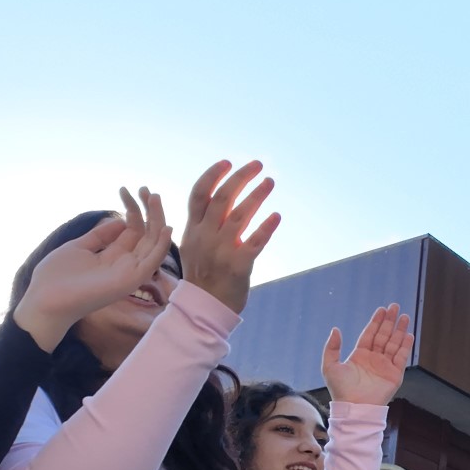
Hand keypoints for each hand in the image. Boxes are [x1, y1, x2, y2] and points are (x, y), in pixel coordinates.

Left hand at [13, 188, 171, 350]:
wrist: (46, 300)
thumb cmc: (57, 277)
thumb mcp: (79, 247)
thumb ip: (100, 236)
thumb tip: (120, 220)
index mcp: (113, 256)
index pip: (131, 230)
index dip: (132, 209)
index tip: (126, 190)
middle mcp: (125, 263)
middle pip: (145, 234)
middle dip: (147, 210)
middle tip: (145, 189)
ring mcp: (129, 272)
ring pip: (152, 243)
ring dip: (156, 220)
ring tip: (154, 197)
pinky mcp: (131, 280)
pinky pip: (153, 261)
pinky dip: (161, 245)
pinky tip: (165, 226)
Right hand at [181, 160, 279, 311]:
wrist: (205, 308)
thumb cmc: (203, 275)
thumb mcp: (193, 246)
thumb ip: (204, 224)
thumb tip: (217, 198)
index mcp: (193, 229)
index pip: (199, 194)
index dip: (213, 175)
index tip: (227, 162)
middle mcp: (206, 236)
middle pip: (222, 198)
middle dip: (240, 177)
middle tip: (257, 164)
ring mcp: (221, 250)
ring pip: (240, 216)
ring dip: (257, 195)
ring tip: (270, 181)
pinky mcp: (238, 265)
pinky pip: (254, 242)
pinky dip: (266, 227)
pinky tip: (276, 216)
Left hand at [323, 303, 413, 405]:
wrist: (355, 407)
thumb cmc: (340, 389)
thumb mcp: (330, 365)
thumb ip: (332, 347)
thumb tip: (335, 329)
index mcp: (360, 355)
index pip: (370, 334)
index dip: (376, 321)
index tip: (382, 309)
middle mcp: (374, 359)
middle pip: (384, 335)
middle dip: (390, 321)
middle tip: (395, 307)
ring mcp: (385, 366)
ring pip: (394, 343)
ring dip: (399, 330)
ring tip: (404, 316)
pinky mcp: (395, 375)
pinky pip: (401, 357)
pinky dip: (406, 346)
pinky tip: (408, 334)